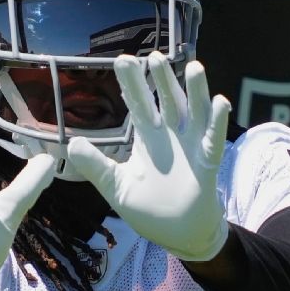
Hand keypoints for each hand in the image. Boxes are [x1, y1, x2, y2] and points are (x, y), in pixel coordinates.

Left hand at [66, 52, 230, 260]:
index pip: (138, 105)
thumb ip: (96, 166)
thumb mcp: (116, 187)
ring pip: (194, 113)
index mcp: (148, 139)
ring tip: (194, 67)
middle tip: (153, 55)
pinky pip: (213, 139)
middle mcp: (171, 136)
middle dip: (161, 79)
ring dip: (195, 91)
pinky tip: (219, 103)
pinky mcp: (207, 163)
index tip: (123, 60)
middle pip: (167, 101)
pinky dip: (217, 122)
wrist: (179, 234)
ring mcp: (191, 146)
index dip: (132, 84)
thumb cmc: (149, 208)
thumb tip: (70, 144)